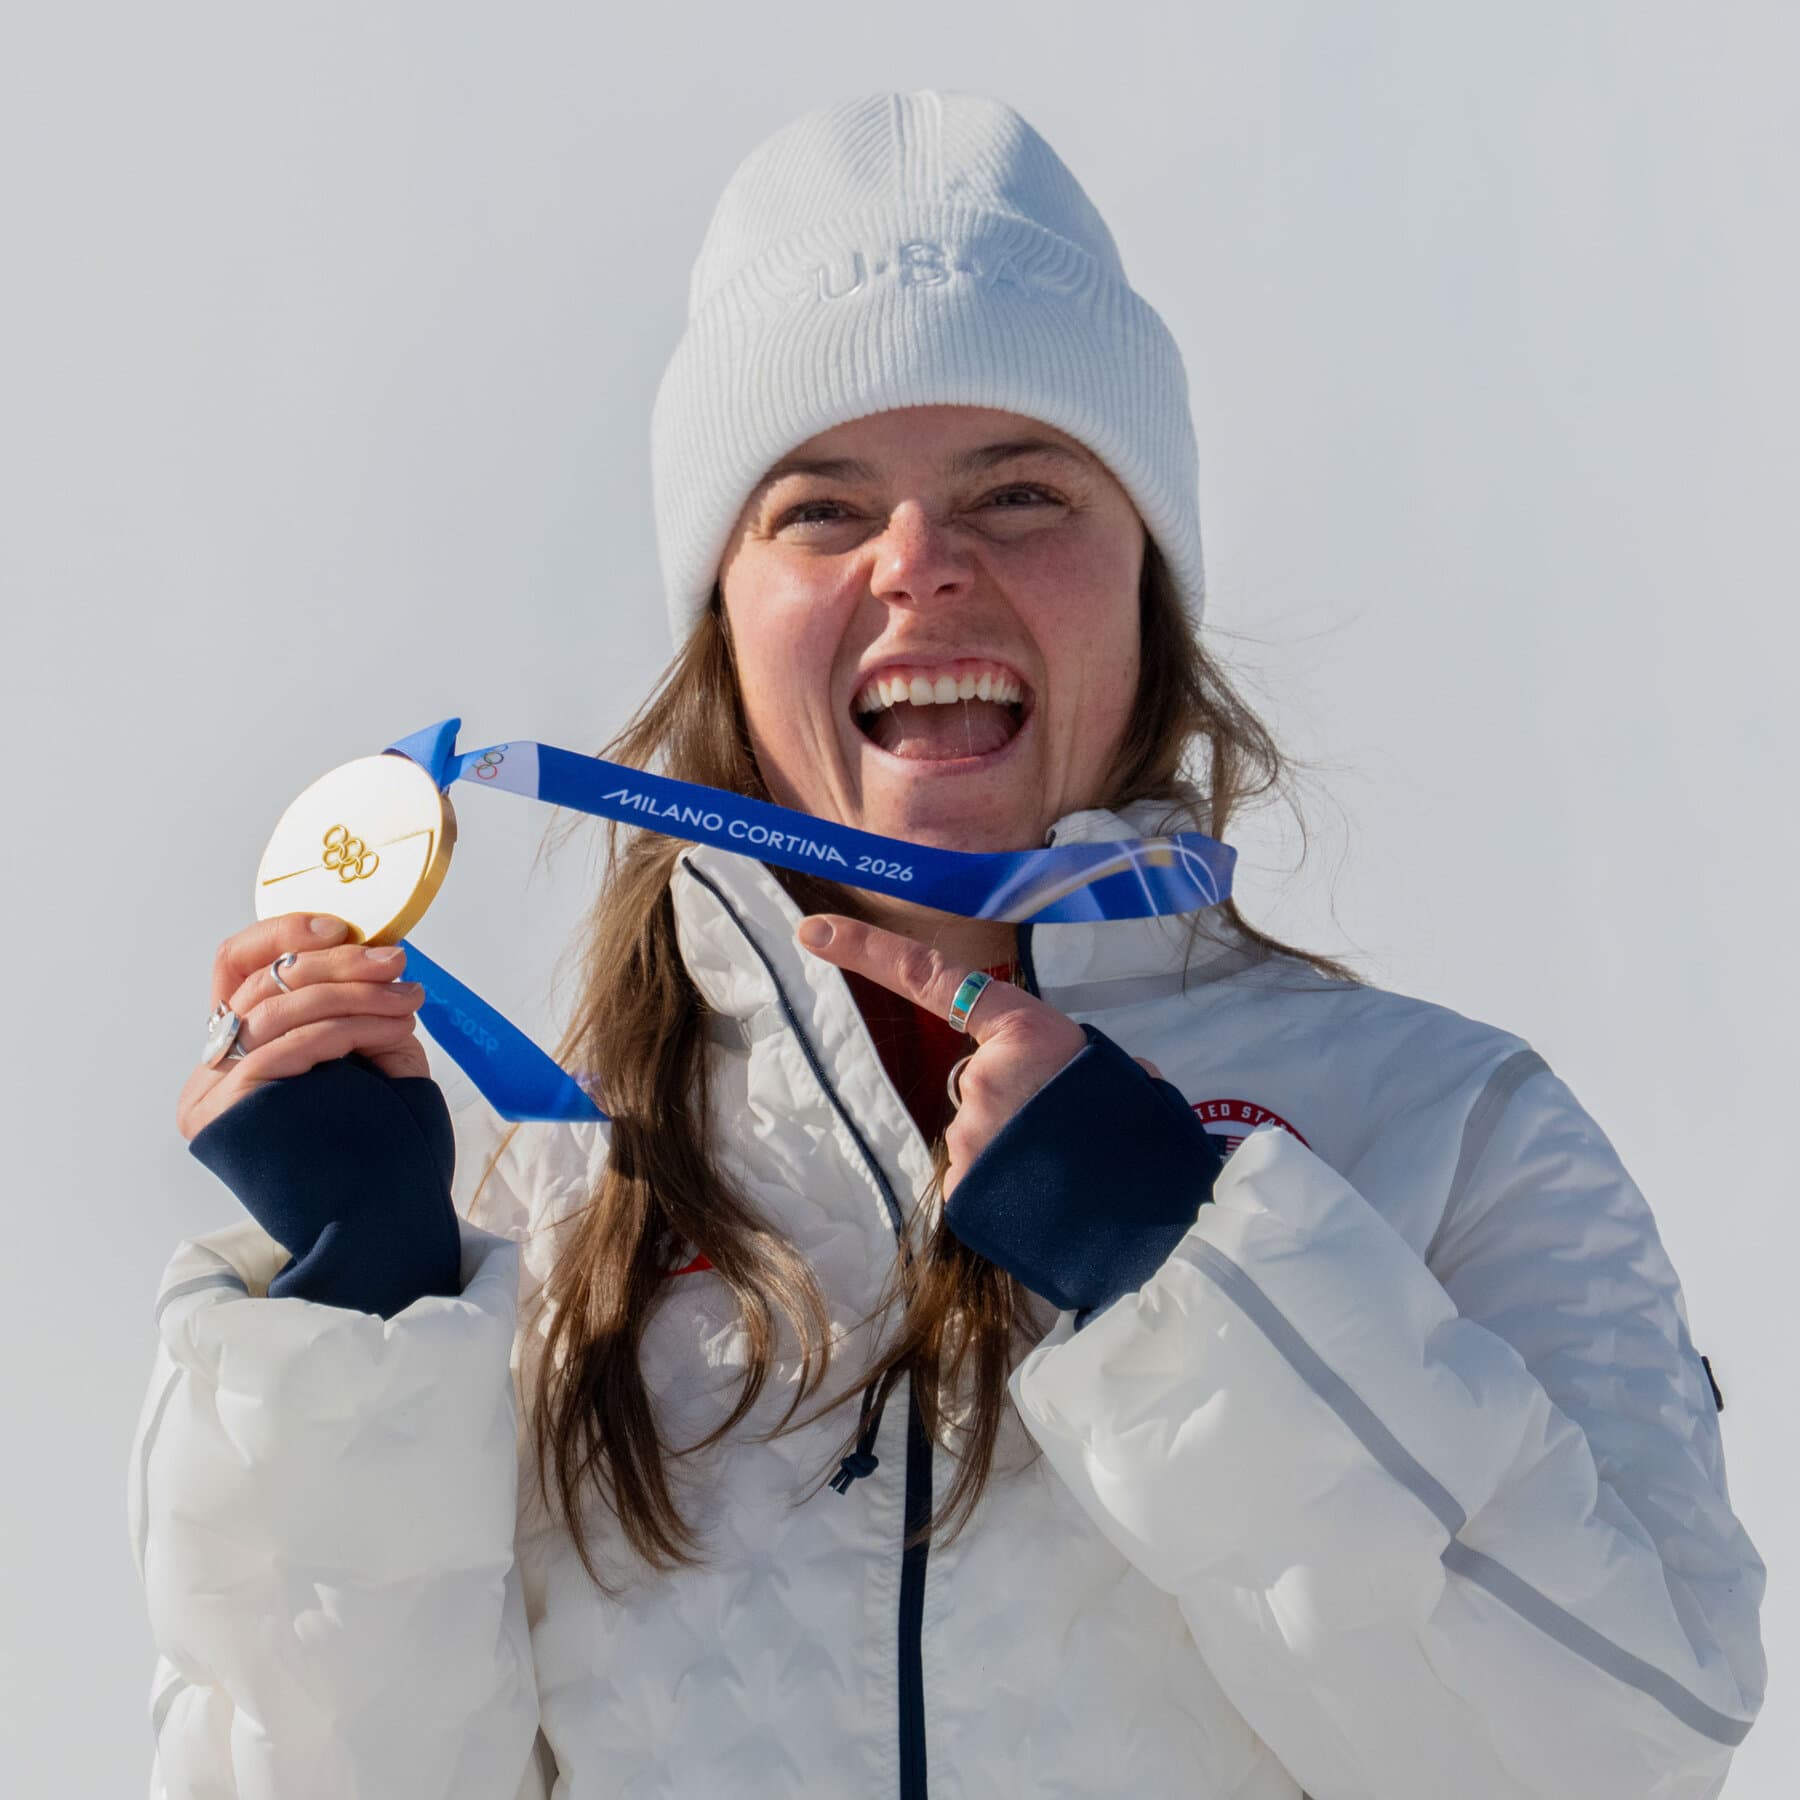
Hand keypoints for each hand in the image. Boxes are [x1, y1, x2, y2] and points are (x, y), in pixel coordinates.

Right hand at [177, 913, 429, 1140]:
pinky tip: (392, 1030)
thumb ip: (354, 1007)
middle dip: (338, 964)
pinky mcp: (231, 1111)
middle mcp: (212, 1069)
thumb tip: (374, 950)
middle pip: (261, 983)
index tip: (340, 926)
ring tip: (408, 1001)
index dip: (282, 934)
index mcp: (236, 1048)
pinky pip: (289, 1046)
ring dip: (354, 995)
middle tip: (397, 964)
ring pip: (277, 1009)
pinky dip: (347, 1028)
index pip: (234, 967)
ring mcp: (215, 1093)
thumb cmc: (376, 1144)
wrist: (379, 1219)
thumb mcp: (368, 1057)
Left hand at [795, 913, 1159, 1193]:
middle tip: (1064, 1139)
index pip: (932, 978)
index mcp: (1025, 1032)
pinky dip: (1003, 1195)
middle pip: (975, 1088)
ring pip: (977, 1141)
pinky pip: (976, 1185)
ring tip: (1063, 1177)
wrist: (1151, 1210)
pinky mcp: (962, 1188)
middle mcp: (983, 1077)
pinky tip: (1042, 1205)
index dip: (868, 951)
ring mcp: (968, 1134)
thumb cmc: (1142, 1135)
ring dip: (1011, 1158)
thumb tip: (1068, 1089)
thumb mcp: (1119, 1076)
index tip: (812, 930)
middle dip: (1012, 1113)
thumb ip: (1070, 1069)